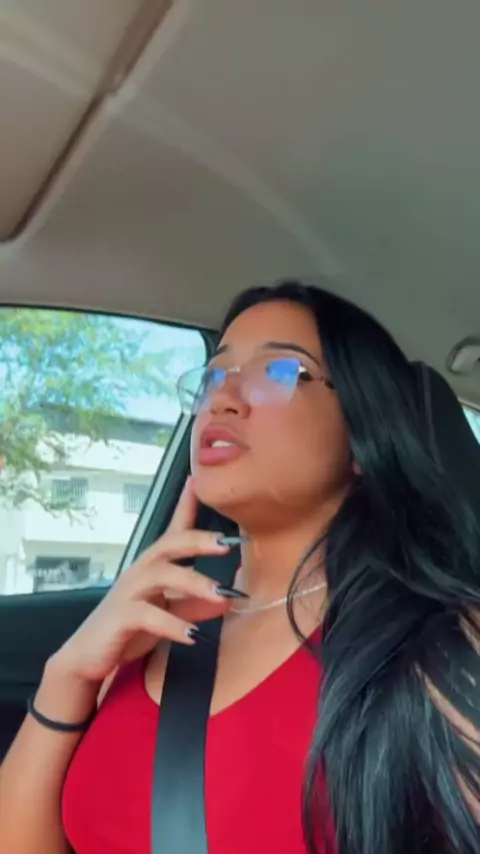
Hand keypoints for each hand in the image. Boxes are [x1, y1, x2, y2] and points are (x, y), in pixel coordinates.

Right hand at [50, 478, 235, 684]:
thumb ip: (195, 607)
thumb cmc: (128, 630)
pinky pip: (147, 615)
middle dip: (198, 540)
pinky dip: (172, 624)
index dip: (185, 506)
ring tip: (221, 596)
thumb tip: (227, 600)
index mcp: (152, 568)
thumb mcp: (168, 616)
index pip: (172, 532)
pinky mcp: (119, 618)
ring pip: (160, 576)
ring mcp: (128, 593)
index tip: (199, 481)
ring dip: (193, 583)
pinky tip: (193, 636)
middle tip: (228, 544)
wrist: (87, 658)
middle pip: (168, 545)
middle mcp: (140, 573)